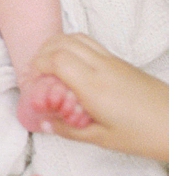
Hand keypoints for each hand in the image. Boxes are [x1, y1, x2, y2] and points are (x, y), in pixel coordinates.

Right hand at [29, 34, 167, 161]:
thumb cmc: (144, 134)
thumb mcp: (102, 138)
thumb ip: (69, 128)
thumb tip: (45, 122)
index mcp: (93, 86)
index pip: (56, 59)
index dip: (37, 65)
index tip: (32, 81)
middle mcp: (101, 66)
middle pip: (62, 42)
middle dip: (42, 53)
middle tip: (36, 74)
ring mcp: (112, 60)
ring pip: (76, 37)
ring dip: (56, 45)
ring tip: (49, 66)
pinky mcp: (119, 61)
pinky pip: (89, 43)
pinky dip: (72, 46)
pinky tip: (71, 66)